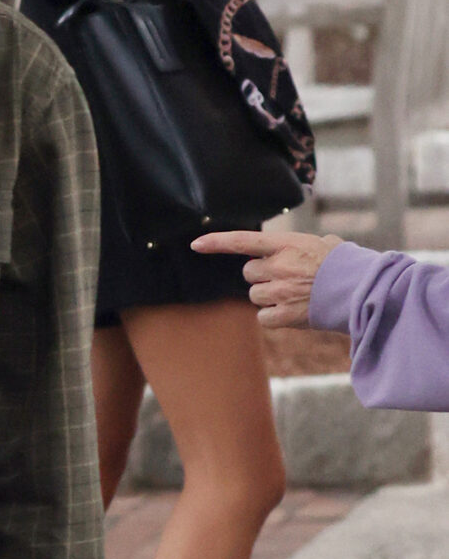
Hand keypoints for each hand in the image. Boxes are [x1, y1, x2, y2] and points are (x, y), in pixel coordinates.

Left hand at [191, 225, 342, 325]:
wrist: (364, 290)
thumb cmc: (348, 266)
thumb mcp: (326, 244)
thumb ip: (304, 245)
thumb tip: (308, 248)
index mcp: (287, 245)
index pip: (243, 241)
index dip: (217, 242)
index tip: (195, 244)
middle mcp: (279, 266)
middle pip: (249, 273)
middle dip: (262, 276)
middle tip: (287, 278)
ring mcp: (281, 291)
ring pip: (255, 296)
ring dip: (269, 297)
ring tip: (296, 295)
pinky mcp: (285, 315)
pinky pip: (264, 317)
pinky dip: (274, 317)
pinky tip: (294, 312)